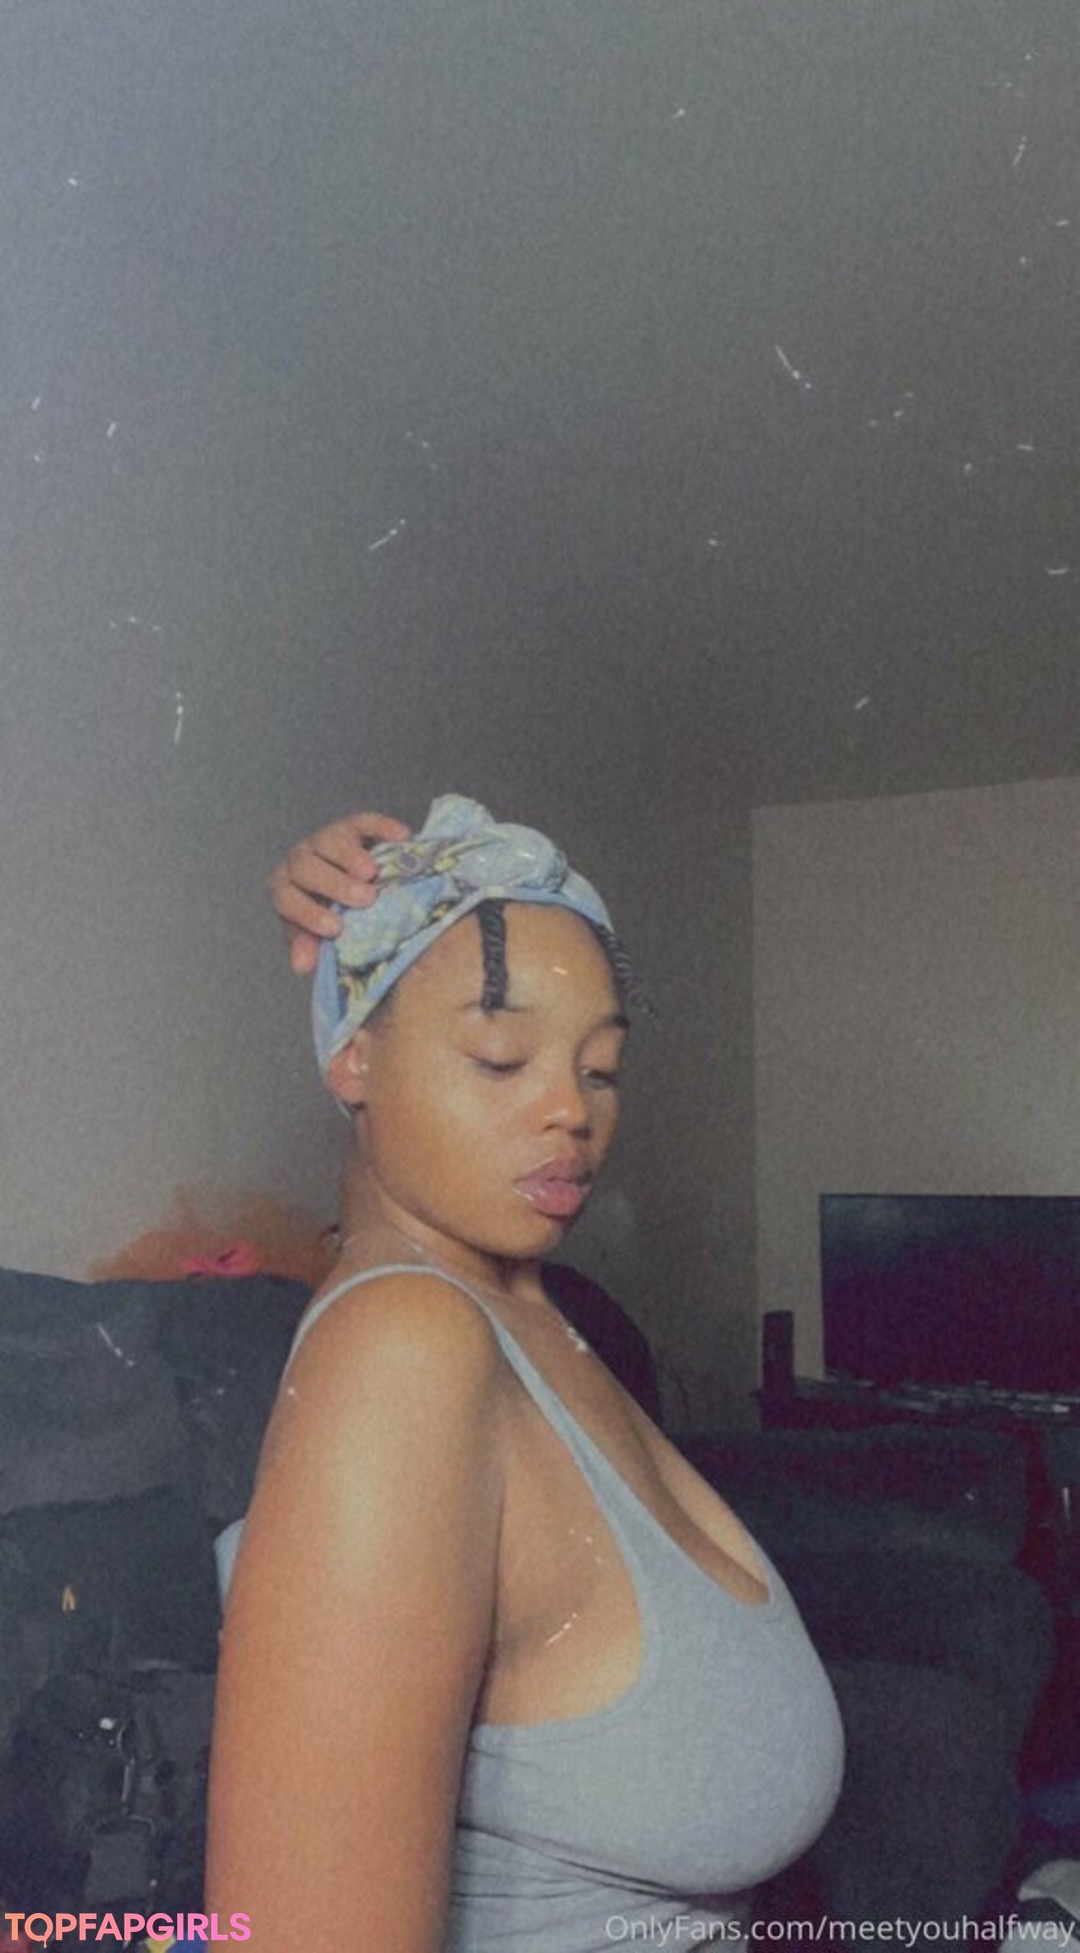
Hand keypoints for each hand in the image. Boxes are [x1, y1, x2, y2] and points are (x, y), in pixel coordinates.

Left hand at [268, 810, 410, 973]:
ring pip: (332, 840)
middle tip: (365, 898)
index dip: (307, 913)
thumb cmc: (328, 911)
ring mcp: (325, 839)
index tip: (334, 929)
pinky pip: (365, 822)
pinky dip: (383, 827)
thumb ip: (310, 944)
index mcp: (286, 888)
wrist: (344, 880)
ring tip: (373, 872)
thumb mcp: (316, 931)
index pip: (287, 899)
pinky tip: (402, 837)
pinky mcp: (352, 826)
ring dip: (351, 856)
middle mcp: (300, 860)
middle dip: (334, 883)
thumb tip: (303, 966)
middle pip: (306, 867)